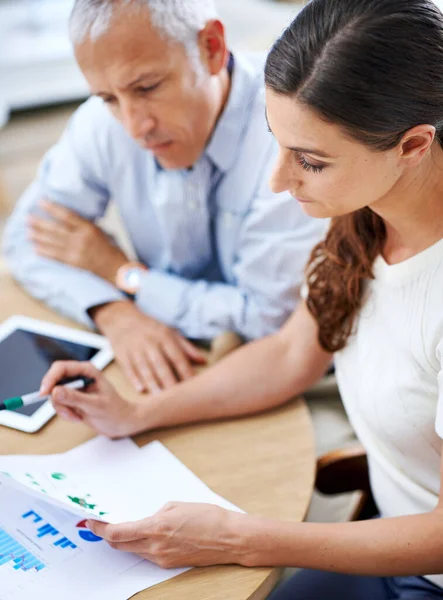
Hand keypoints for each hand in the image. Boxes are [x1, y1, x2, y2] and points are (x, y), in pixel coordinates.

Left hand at [28, 199, 127, 281]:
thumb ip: (84, 225)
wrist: (116, 268)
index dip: (52, 208)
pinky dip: (45, 252)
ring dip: (39, 237)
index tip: (41, 202)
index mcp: (88, 228)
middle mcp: (80, 239)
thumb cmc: (110, 248)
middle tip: (28, 218)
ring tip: (28, 232)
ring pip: (53, 242)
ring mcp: (76, 252)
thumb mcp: (100, 230)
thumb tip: (67, 219)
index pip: (67, 216)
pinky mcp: (73, 263)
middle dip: (40, 223)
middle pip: (55, 229)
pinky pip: (55, 256)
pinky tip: (36, 248)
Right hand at [40, 361, 144, 437]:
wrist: (121, 423)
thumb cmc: (115, 411)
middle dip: (57, 399)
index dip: (50, 378)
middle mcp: (79, 377)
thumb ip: (75, 398)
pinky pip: (59, 405)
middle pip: (54, 381)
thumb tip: (55, 391)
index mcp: (87, 370)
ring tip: (79, 416)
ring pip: (54, 396)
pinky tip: (79, 417)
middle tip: (67, 411)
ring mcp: (74, 388)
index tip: (45, 393)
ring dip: (63, 409)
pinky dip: (66, 414)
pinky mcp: (72, 399)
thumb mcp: (96, 405)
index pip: (61, 368)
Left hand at [87, 502, 252, 568]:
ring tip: (122, 529)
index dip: (101, 528)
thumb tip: (147, 520)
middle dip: (108, 535)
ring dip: (124, 541)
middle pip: (120, 545)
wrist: (229, 538)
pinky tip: (145, 536)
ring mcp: (161, 558)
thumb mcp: (177, 505)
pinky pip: (147, 555)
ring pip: (133, 551)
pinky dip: (140, 546)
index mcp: (155, 528)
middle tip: (101, 525)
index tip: (91, 522)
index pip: (118, 532)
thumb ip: (157, 513)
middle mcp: (155, 547)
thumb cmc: (207, 517)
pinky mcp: (169, 564)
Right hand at [92, 302, 206, 392]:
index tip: (193, 385)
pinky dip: (134, 379)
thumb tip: (204, 361)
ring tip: (160, 398)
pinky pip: (129, 368)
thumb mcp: (170, 333)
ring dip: (153, 384)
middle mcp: (150, 343)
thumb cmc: (152, 329)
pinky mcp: (123, 355)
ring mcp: (135, 349)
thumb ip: (187, 348)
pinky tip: (141, 390)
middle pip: (161, 365)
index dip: (185, 371)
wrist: (122, 319)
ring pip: (145, 369)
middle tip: (176, 397)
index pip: (177, 356)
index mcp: (164, 337)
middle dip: (169, 381)